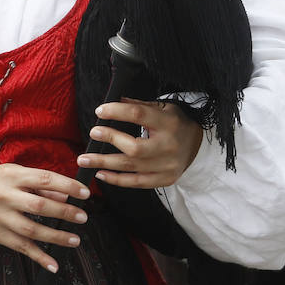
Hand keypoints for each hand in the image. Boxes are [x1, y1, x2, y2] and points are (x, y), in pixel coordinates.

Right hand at [0, 158, 91, 273]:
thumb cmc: (2, 181)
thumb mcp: (20, 173)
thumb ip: (43, 184)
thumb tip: (66, 196)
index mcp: (13, 176)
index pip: (44, 179)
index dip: (67, 186)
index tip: (84, 193)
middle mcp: (4, 195)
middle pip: (38, 206)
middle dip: (64, 213)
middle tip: (82, 217)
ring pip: (30, 230)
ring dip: (56, 237)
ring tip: (74, 239)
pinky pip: (20, 247)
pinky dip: (39, 257)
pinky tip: (53, 264)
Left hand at [78, 98, 201, 188]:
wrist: (199, 146)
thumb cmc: (176, 124)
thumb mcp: (163, 108)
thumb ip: (139, 106)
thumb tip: (114, 101)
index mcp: (168, 123)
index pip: (139, 115)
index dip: (117, 112)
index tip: (100, 111)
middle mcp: (169, 146)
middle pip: (134, 147)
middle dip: (110, 140)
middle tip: (93, 134)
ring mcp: (167, 166)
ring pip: (131, 167)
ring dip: (104, 163)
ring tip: (84, 159)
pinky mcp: (165, 180)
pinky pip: (136, 183)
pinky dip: (116, 180)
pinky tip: (100, 174)